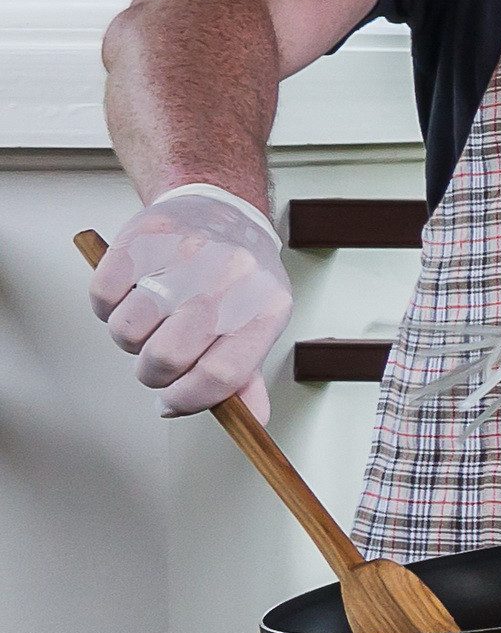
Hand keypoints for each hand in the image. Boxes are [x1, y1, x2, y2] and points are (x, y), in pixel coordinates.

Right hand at [93, 185, 293, 420]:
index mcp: (265, 307)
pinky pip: (103, 295)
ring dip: (129, 339)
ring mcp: (187, 254)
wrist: (220, 210)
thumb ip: (245, 376)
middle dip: (154, 373)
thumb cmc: (237, 278)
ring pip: (128, 331)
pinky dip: (107, 307)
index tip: (171, 402)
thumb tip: (250, 423)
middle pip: (170, 357)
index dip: (188, 400)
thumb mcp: (255, 323)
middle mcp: (231, 278)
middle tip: (158, 361)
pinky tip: (130, 295)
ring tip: (148, 322)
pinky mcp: (144, 237)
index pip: (221, 375)